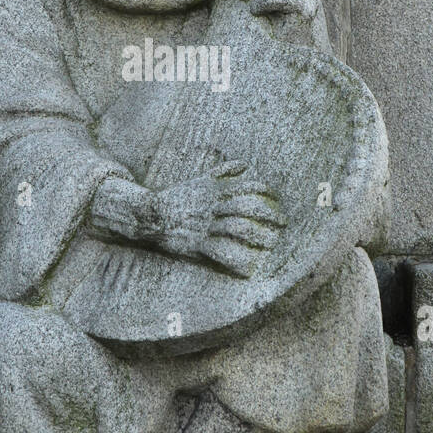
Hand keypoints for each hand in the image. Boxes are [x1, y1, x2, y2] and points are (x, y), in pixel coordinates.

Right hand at [152, 161, 285, 277]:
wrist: (149, 214)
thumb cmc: (177, 197)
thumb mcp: (200, 180)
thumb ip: (223, 171)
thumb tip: (245, 165)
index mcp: (214, 190)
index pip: (247, 186)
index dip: (266, 193)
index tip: (277, 201)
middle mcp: (213, 206)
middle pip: (248, 207)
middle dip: (270, 215)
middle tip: (282, 223)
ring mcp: (205, 225)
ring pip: (239, 228)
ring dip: (259, 235)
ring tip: (271, 243)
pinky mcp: (197, 244)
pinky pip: (221, 252)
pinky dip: (236, 260)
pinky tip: (249, 267)